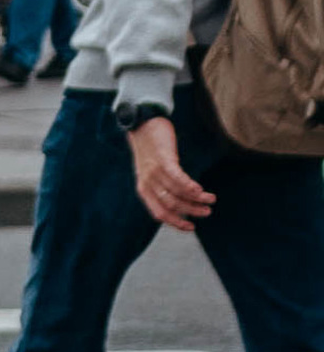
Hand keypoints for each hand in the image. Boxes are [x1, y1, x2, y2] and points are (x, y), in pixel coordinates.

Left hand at [126, 114, 215, 233]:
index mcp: (144, 189)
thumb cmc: (149, 149)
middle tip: (207, 212)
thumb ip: (160, 186)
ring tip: (211, 200)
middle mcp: (148, 182)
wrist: (141, 123)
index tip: (191, 227)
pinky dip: (189, 186)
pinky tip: (200, 191)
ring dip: (196, 199)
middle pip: (171, 204)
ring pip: (177, 192)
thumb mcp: (150, 172)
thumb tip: (179, 201)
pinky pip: (177, 177)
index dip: (176, 222)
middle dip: (191, 211)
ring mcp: (154, 171)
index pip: (160, 213)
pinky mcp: (163, 158)